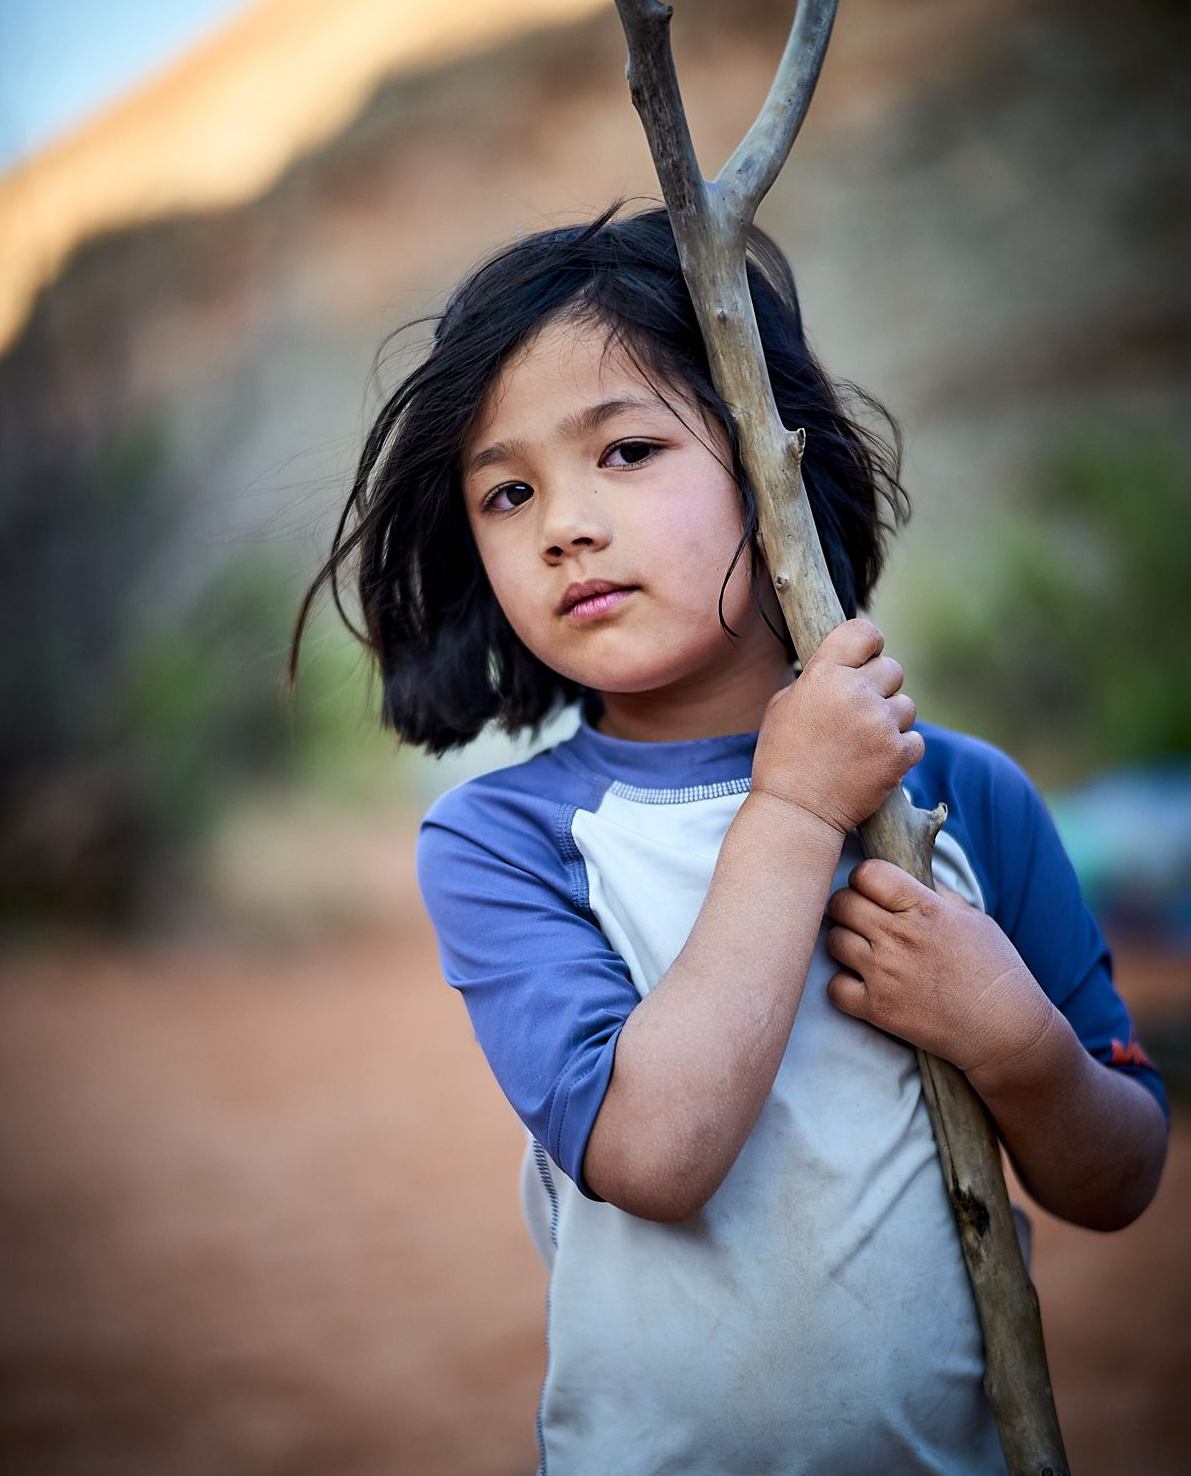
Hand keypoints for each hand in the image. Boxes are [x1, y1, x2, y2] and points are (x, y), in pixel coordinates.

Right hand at [752, 619, 923, 834]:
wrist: (796, 811)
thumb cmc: (783, 757)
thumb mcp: (783, 705)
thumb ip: (817, 678)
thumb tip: (845, 665)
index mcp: (824, 675)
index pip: (864, 632)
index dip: (869, 643)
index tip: (867, 657)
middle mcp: (856, 693)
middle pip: (892, 669)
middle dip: (880, 688)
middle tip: (860, 713)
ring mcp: (880, 724)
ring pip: (907, 706)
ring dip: (891, 721)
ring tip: (864, 744)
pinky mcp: (898, 754)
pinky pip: (916, 739)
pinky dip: (900, 751)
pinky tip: (875, 762)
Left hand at [825, 859, 1056, 1091]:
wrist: (1006, 1031)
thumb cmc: (996, 971)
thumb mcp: (973, 919)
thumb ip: (936, 895)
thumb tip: (909, 874)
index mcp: (925, 909)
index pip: (868, 873)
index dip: (865, 878)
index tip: (873, 890)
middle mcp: (900, 937)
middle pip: (842, 903)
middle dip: (847, 906)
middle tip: (860, 918)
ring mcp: (885, 973)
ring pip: (833, 941)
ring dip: (843, 942)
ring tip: (862, 950)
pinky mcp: (877, 1009)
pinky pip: (834, 987)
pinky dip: (842, 985)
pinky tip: (860, 984)